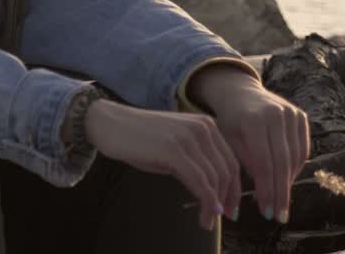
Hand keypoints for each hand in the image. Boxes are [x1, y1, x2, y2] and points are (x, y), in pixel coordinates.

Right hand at [83, 99, 239, 230]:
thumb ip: (196, 161)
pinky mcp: (174, 150)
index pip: (231, 160)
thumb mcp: (174, 147)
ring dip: (215, 205)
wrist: (109, 123)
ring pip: (215, 178)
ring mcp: (188, 137)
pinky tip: (206, 215)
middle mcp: (202, 127)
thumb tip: (212, 191)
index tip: (230, 206)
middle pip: (227, 170)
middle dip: (229, 198)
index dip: (234, 187)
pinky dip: (206, 201)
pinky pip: (200, 181)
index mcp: (206, 125)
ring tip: (207, 222)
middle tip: (224, 218)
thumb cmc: (139, 139)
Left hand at [189, 67, 310, 222]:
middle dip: (281, 193)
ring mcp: (291, 113)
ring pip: (295, 157)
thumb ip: (243, 163)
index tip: (266, 212)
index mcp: (253, 120)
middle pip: (282, 163)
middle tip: (279, 216)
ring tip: (281, 201)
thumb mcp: (227, 140)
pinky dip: (296, 167)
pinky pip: (302, 149)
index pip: (263, 163)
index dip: (266, 190)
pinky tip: (286, 181)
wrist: (239, 92)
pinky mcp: (300, 115)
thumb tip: (262, 194)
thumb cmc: (229, 121)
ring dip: (289, 182)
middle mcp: (276, 114)